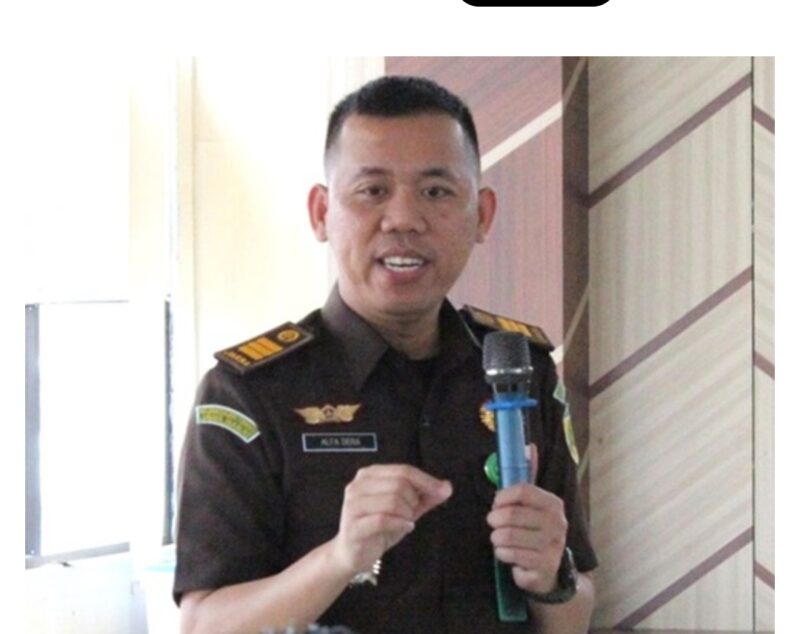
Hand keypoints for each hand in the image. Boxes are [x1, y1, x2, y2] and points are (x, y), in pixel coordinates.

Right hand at [330, 464, 451, 577]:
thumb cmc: (378, 528)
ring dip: (407, 514)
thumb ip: (425, 497)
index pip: (404, 470)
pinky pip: (384, 519)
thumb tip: (446, 487)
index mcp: (370, 474)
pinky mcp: (354, 525)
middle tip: (412, 514)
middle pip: (399, 484)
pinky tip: (405, 527)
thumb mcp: (405, 509)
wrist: (352, 554)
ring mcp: (353, 505)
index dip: (426, 480)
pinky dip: (400, 524)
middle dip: (414, 501)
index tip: (444, 490)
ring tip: (405, 521)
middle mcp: (358, 485)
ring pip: (392, 501)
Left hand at [486, 445, 567, 593]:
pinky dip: (503, 555)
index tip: (496, 502)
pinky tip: (508, 554)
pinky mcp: (543, 569)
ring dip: (497, 539)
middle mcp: (557, 524)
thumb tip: (528, 446)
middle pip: (511, 516)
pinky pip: (510, 557)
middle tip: (493, 523)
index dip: (503, 496)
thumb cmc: (535, 529)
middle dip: (494, 520)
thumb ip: (528, 476)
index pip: (523, 490)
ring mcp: (552, 548)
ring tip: (499, 538)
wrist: (551, 568)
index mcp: (553, 504)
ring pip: (507, 538)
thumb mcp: (533, 503)